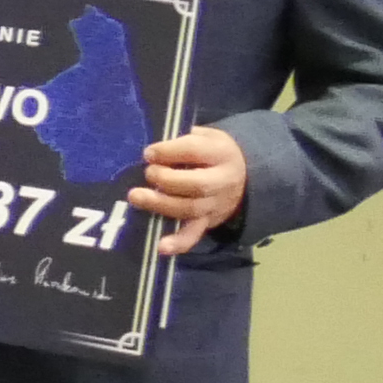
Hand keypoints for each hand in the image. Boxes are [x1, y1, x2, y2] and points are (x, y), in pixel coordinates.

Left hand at [131, 124, 249, 254]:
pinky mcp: (209, 221)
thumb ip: (182, 139)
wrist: (246, 175)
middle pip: (196, 184)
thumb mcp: (205, 136)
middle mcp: (223, 181)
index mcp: (222, 154)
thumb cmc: (212, 152)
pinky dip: (178, 242)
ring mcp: (216, 204)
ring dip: (161, 204)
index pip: (195, 151)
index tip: (148, 153)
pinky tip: (161, 247)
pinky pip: (194, 234)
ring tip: (136, 196)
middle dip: (167, 179)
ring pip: (190, 209)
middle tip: (148, 173)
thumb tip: (153, 150)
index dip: (169, 151)